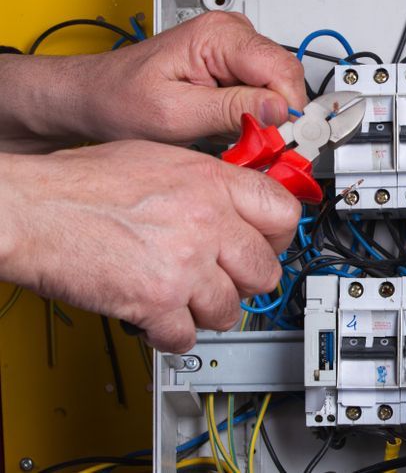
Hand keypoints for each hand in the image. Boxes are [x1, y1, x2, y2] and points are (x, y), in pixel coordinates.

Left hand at [0, 11, 305, 152]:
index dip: (288, 112)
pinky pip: (265, 92)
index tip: (282, 144)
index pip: (282, 70)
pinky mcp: (235, 65)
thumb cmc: (119, 99)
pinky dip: (256, 117)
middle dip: (278, 118)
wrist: (94, 96)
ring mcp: (235, 48)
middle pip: (286, 78)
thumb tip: (279, 110)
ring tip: (238, 140)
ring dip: (267, 119)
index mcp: (218, 35)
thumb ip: (230, 111)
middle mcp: (232, 33)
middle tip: (260, 149)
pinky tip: (233, 129)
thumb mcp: (174, 115)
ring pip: (279, 88)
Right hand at [0, 140, 299, 351]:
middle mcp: (206, 222)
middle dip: (246, 281)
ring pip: (231, 309)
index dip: (279, 235)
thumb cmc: (80, 182)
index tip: (270, 244)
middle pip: (265, 270)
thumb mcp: (160, 158)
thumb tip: (237, 198)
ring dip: (207, 310)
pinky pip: (187, 336)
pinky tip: (156, 316)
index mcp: (211, 183)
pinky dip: (171, 334)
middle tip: (226, 279)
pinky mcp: (157, 301)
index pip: (284, 213)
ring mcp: (185, 263)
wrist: (32, 208)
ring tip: (183, 297)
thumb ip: (208, 181)